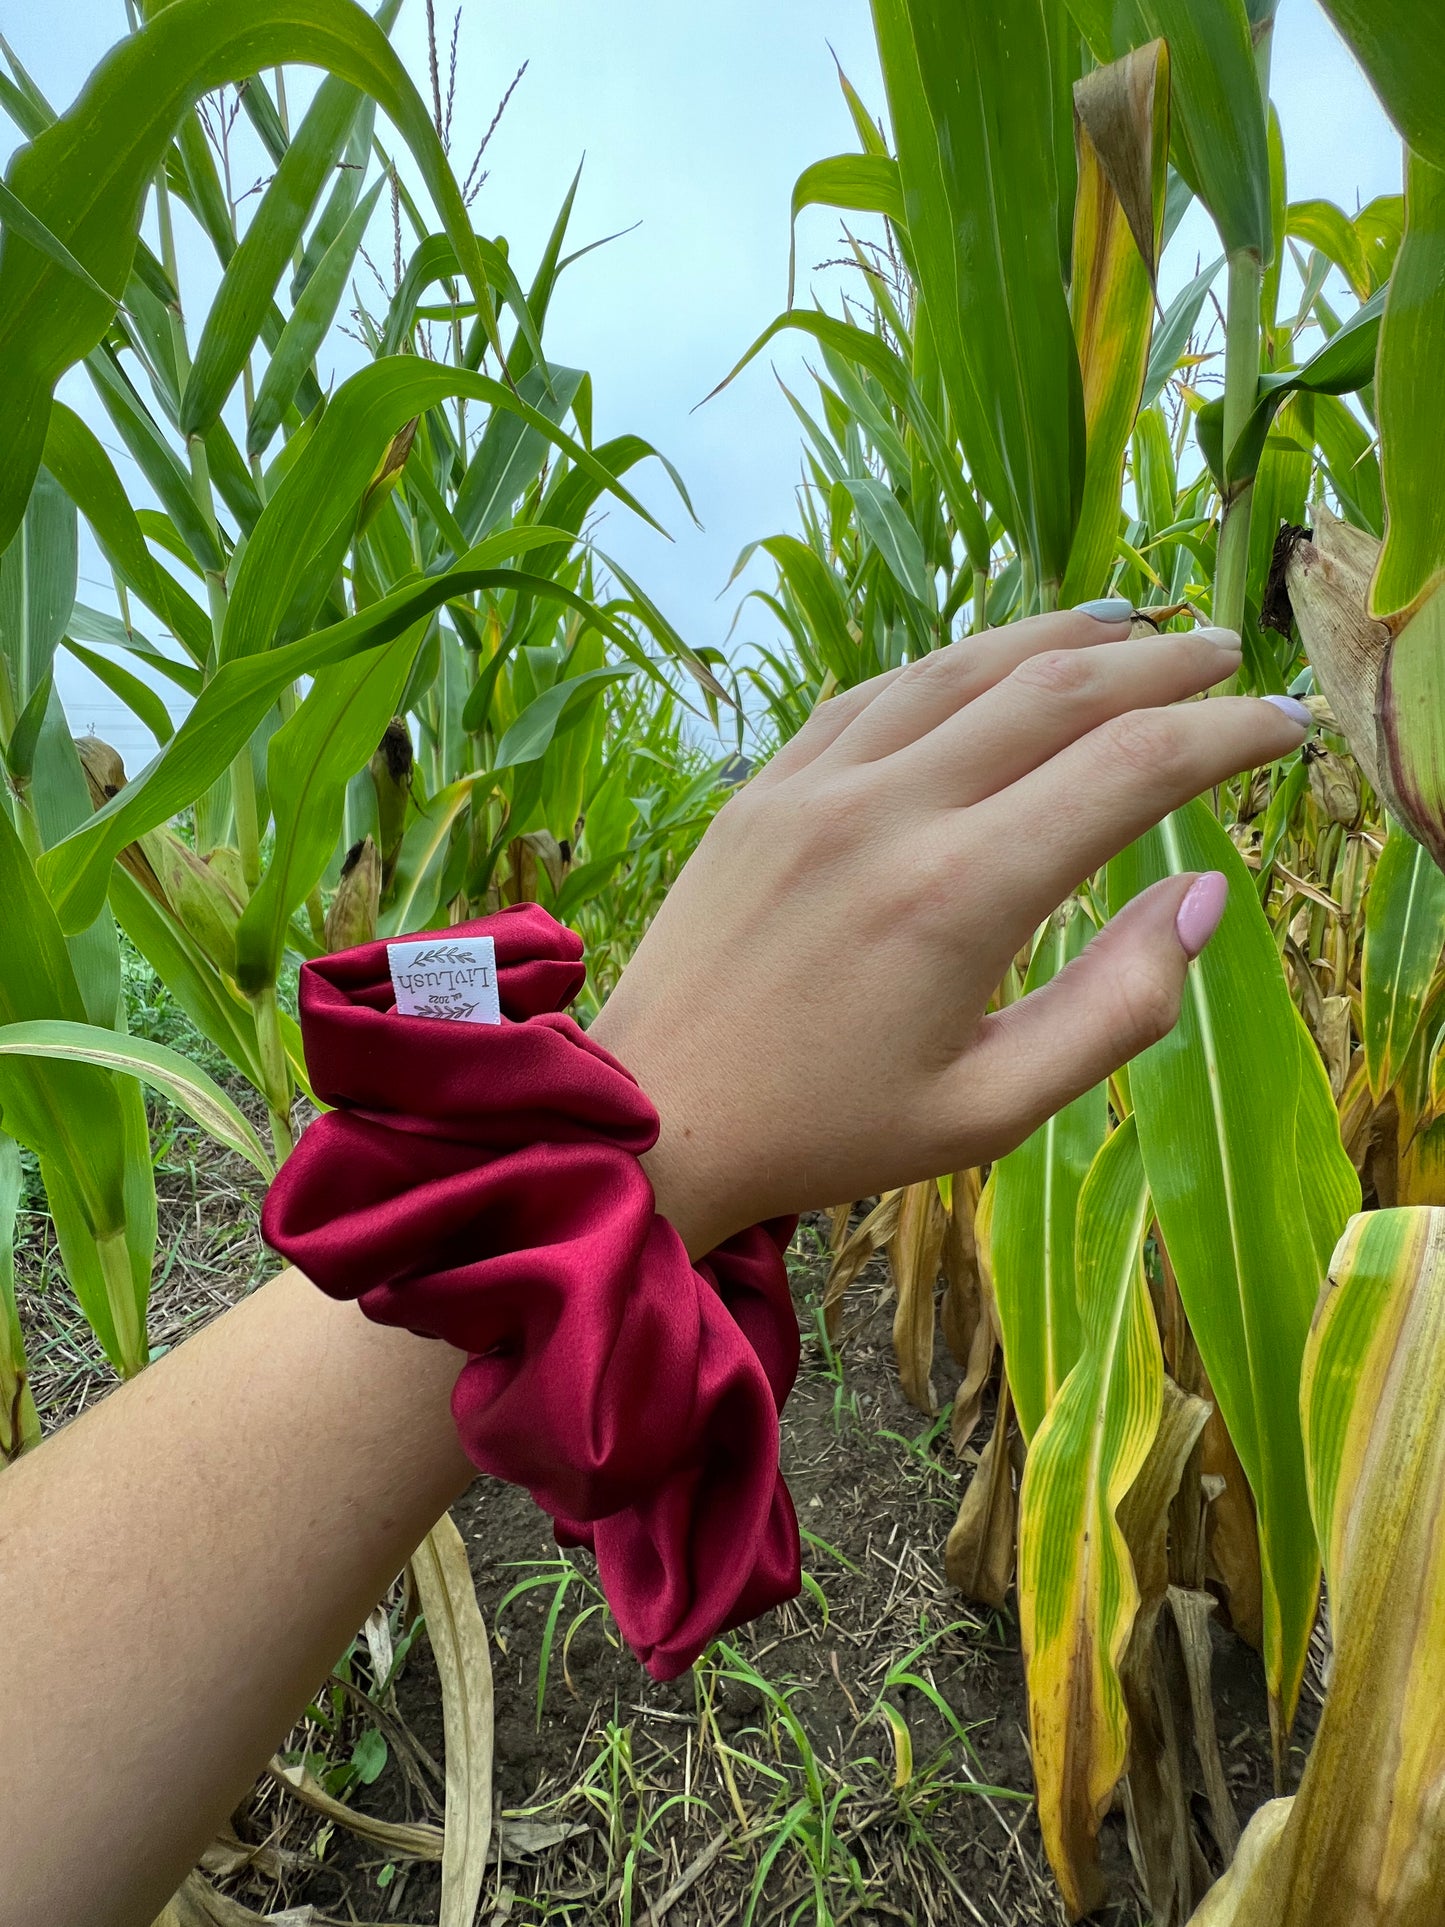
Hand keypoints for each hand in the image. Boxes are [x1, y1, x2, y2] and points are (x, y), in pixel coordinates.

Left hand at [589, 609, 1308, 1254]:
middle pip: (1057, 689)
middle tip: (1229, 657)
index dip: (1226, 736)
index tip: (1283, 727)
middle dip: (1162, 664)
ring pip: (961, 667)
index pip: (1131, 769)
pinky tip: (990, 663)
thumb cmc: (830, 1132)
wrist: (653, 1116)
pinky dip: (951, 666)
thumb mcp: (991, 1113)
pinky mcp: (762, 787)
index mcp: (959, 896)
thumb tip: (1202, 899)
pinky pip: (873, 691)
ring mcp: (812, 785)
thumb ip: (1115, 1009)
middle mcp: (888, 812)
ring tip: (1132, 627)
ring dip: (1059, 637)